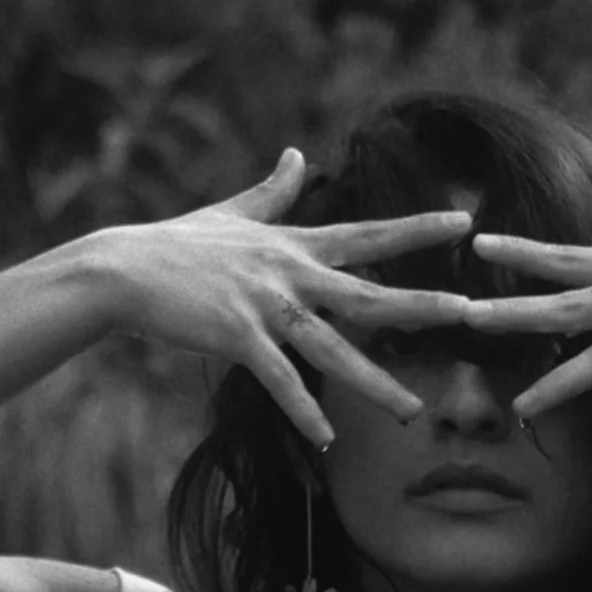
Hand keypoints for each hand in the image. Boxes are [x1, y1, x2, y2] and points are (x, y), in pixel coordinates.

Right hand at [83, 148, 474, 446]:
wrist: (122, 269)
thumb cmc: (176, 244)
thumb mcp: (232, 212)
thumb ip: (274, 190)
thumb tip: (297, 153)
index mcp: (295, 247)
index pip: (370, 236)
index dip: (417, 229)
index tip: (464, 220)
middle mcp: (291, 275)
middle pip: (368, 294)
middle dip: (420, 305)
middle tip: (468, 311)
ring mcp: (266, 307)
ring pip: (333, 349)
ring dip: (374, 383)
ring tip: (412, 411)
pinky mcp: (237, 337)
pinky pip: (278, 379)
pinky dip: (301, 408)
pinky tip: (325, 437)